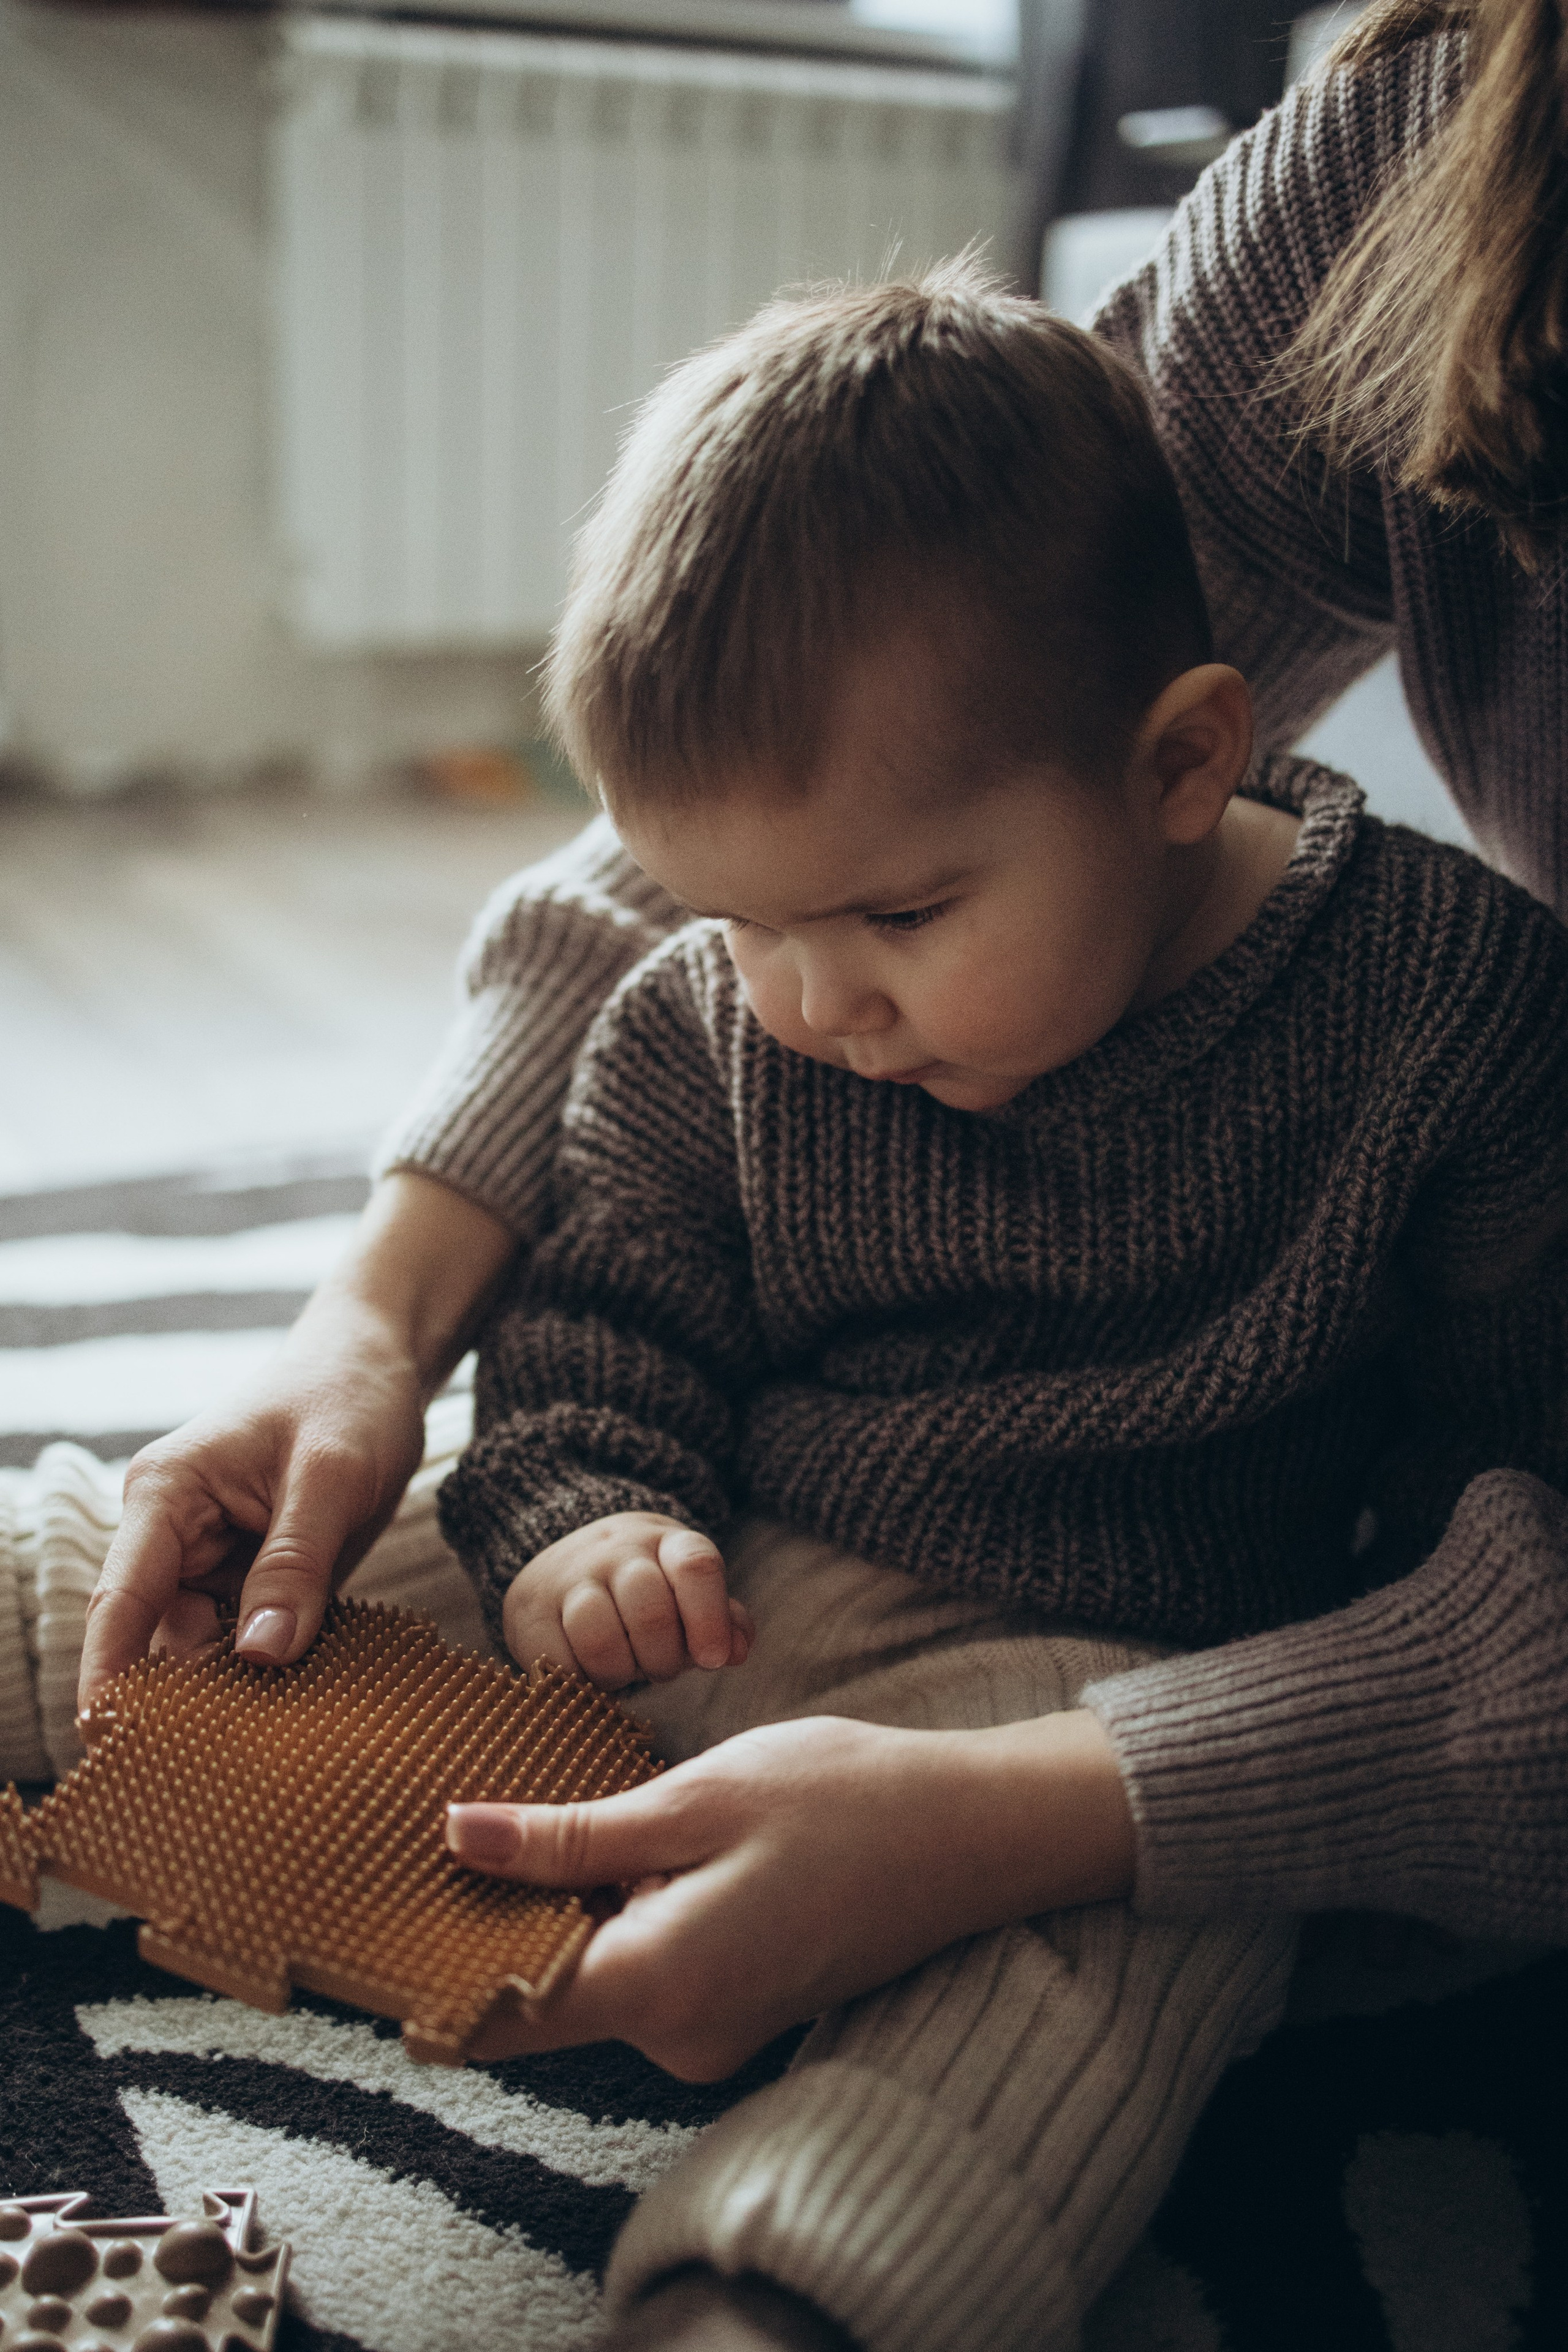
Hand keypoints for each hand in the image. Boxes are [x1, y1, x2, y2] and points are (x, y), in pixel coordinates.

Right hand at [78, 1173, 513, 1708]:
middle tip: (233, 1763)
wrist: (380, 1361)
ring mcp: (211, 1556)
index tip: (106, 1742)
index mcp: (166, 1495)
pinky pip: (247, 1637)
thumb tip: (260, 1658)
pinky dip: (271, 1668)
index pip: (122, 1600)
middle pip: (160, 1636)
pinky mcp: (251, 1574)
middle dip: (188, 1697)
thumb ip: (296, 1564)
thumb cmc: (349, 1396)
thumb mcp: (332, 1476)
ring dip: (237, 1689)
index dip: (111, 1676)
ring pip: (204, 1647)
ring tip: (279, 1740)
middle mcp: (173, 1531)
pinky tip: (303, 1702)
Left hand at [446, 1708, 1136, 2077]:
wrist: (971, 1834)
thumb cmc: (840, 1801)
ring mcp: (713, 2030)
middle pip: (542, 1993)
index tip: (376, 1913)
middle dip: (495, 1918)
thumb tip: (456, 1839)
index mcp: (659, 1984)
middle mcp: (678, 2034)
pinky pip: (646, 1967)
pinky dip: (618, 1912)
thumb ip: (569, 1836)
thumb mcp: (694, 1798)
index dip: (429, 1971)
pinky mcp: (738, 2006)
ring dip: (563, 1906)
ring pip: (596, 1972)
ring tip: (537, 1816)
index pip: (500, 2017)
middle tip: (446, 1825)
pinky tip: (617, 1841)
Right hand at [505, 1513, 752, 1686]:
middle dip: (663, 1659)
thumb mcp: (690, 1597)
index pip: (696, 1567)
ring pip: (600, 1639)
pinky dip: (580, 1683)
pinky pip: (558, 1662)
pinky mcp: (529, 1608)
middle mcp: (618, 1551)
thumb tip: (736, 1650)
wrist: (568, 1563)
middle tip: (661, 1668)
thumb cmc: (649, 1594)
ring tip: (623, 1670)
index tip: (713, 1660)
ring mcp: (569, 1576)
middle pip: (650, 1611)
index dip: (709, 1619)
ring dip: (620, 1673)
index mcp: (668, 1544)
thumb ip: (723, 1622)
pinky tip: (588, 1673)